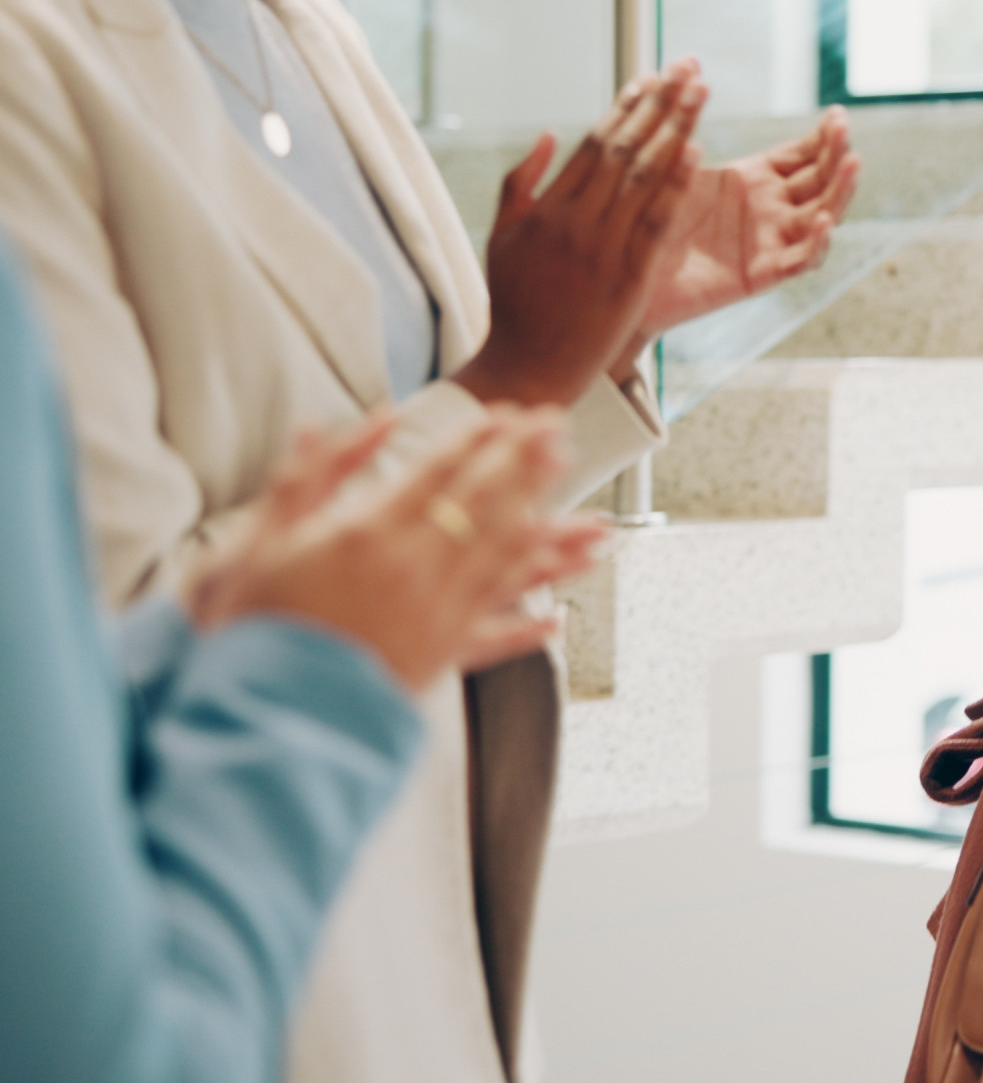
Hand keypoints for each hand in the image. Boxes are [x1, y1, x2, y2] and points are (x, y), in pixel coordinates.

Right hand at [188, 411, 610, 690]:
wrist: (252, 706)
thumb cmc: (251, 621)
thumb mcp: (264, 537)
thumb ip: (309, 475)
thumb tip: (346, 423)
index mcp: (368, 533)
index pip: (440, 471)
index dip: (481, 440)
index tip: (512, 413)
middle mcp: (413, 570)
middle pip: (486, 506)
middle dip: (527, 465)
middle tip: (560, 431)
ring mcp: (433, 616)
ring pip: (508, 567)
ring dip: (554, 540)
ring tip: (593, 519)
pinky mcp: (437, 660)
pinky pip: (497, 639)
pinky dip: (530, 629)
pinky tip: (561, 619)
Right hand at [454, 61, 707, 407]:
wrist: (528, 365)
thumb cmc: (515, 302)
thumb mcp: (502, 238)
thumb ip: (521, 184)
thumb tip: (548, 135)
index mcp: (546, 208)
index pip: (594, 143)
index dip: (626, 106)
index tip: (650, 77)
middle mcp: (574, 221)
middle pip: (625, 148)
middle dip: (660, 104)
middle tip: (688, 68)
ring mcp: (602, 248)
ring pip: (644, 176)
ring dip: (676, 129)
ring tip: (700, 93)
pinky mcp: (628, 276)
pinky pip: (656, 221)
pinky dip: (676, 184)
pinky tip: (697, 151)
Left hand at [629, 106, 860, 339]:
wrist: (626, 272)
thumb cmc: (644, 219)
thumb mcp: (669, 168)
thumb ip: (685, 132)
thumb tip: (688, 79)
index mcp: (754, 180)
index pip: (802, 155)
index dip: (823, 137)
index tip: (837, 115)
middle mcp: (770, 210)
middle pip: (820, 181)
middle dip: (836, 155)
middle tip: (845, 130)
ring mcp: (770, 242)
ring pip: (821, 216)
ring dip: (840, 191)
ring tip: (852, 163)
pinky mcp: (760, 274)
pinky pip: (798, 261)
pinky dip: (815, 244)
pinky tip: (823, 221)